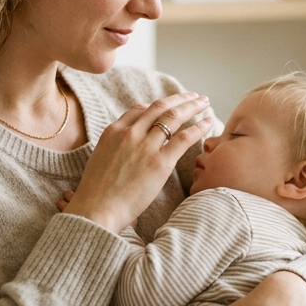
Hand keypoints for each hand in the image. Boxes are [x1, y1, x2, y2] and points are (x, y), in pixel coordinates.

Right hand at [63, 91, 211, 231]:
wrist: (97, 210)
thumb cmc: (97, 193)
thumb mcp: (99, 159)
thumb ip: (115, 147)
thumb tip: (127, 149)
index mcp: (113, 131)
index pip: (140, 110)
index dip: (158, 106)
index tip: (170, 106)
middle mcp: (130, 133)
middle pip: (159, 107)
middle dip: (179, 99)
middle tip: (193, 96)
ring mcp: (145, 146)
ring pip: (174, 116)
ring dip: (192, 106)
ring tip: (204, 102)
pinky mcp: (160, 162)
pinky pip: (184, 138)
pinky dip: (199, 127)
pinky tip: (208, 122)